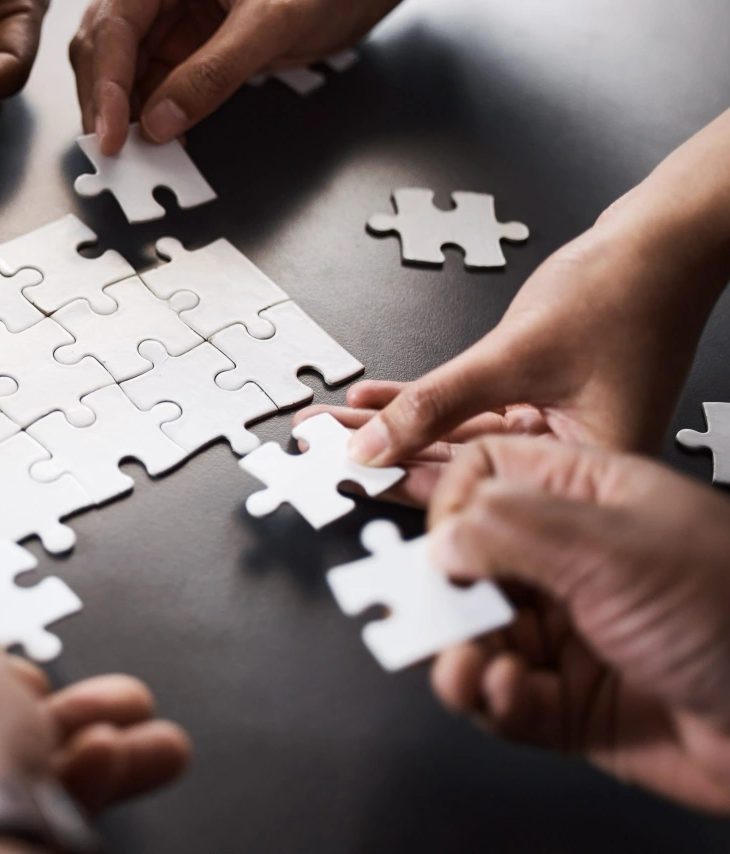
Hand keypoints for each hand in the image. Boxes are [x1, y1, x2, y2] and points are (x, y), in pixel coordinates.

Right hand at [70, 0, 400, 152]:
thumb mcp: (270, 22)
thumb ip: (213, 71)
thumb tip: (162, 122)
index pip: (113, 27)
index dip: (106, 85)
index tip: (110, 135)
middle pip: (107, 50)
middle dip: (106, 104)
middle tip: (114, 156)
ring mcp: (173, 18)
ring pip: (128, 72)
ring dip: (128, 117)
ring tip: (137, 159)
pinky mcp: (191, 46)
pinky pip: (158, 84)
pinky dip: (156, 117)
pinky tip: (161, 144)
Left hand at [323, 108, 729, 494]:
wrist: (661, 239)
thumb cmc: (622, 293)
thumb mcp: (513, 356)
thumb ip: (436, 404)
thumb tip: (371, 446)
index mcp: (583, 473)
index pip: (473, 494)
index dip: (397, 488)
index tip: (339, 478)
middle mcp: (565, 462)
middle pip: (452, 468)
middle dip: (379, 456)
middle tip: (316, 451)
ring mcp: (548, 430)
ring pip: (450, 436)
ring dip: (388, 426)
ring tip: (328, 424)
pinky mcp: (534, 397)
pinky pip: (462, 406)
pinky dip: (418, 400)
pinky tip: (370, 400)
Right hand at [425, 436, 729, 813]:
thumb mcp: (616, 549)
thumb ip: (513, 528)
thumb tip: (440, 535)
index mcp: (586, 499)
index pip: (485, 476)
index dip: (451, 506)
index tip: (440, 542)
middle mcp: (570, 563)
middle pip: (466, 560)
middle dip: (438, 590)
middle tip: (425, 609)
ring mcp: (566, 632)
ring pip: (472, 633)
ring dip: (456, 652)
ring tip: (464, 665)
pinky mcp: (564, 700)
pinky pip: (497, 696)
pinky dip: (488, 697)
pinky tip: (505, 691)